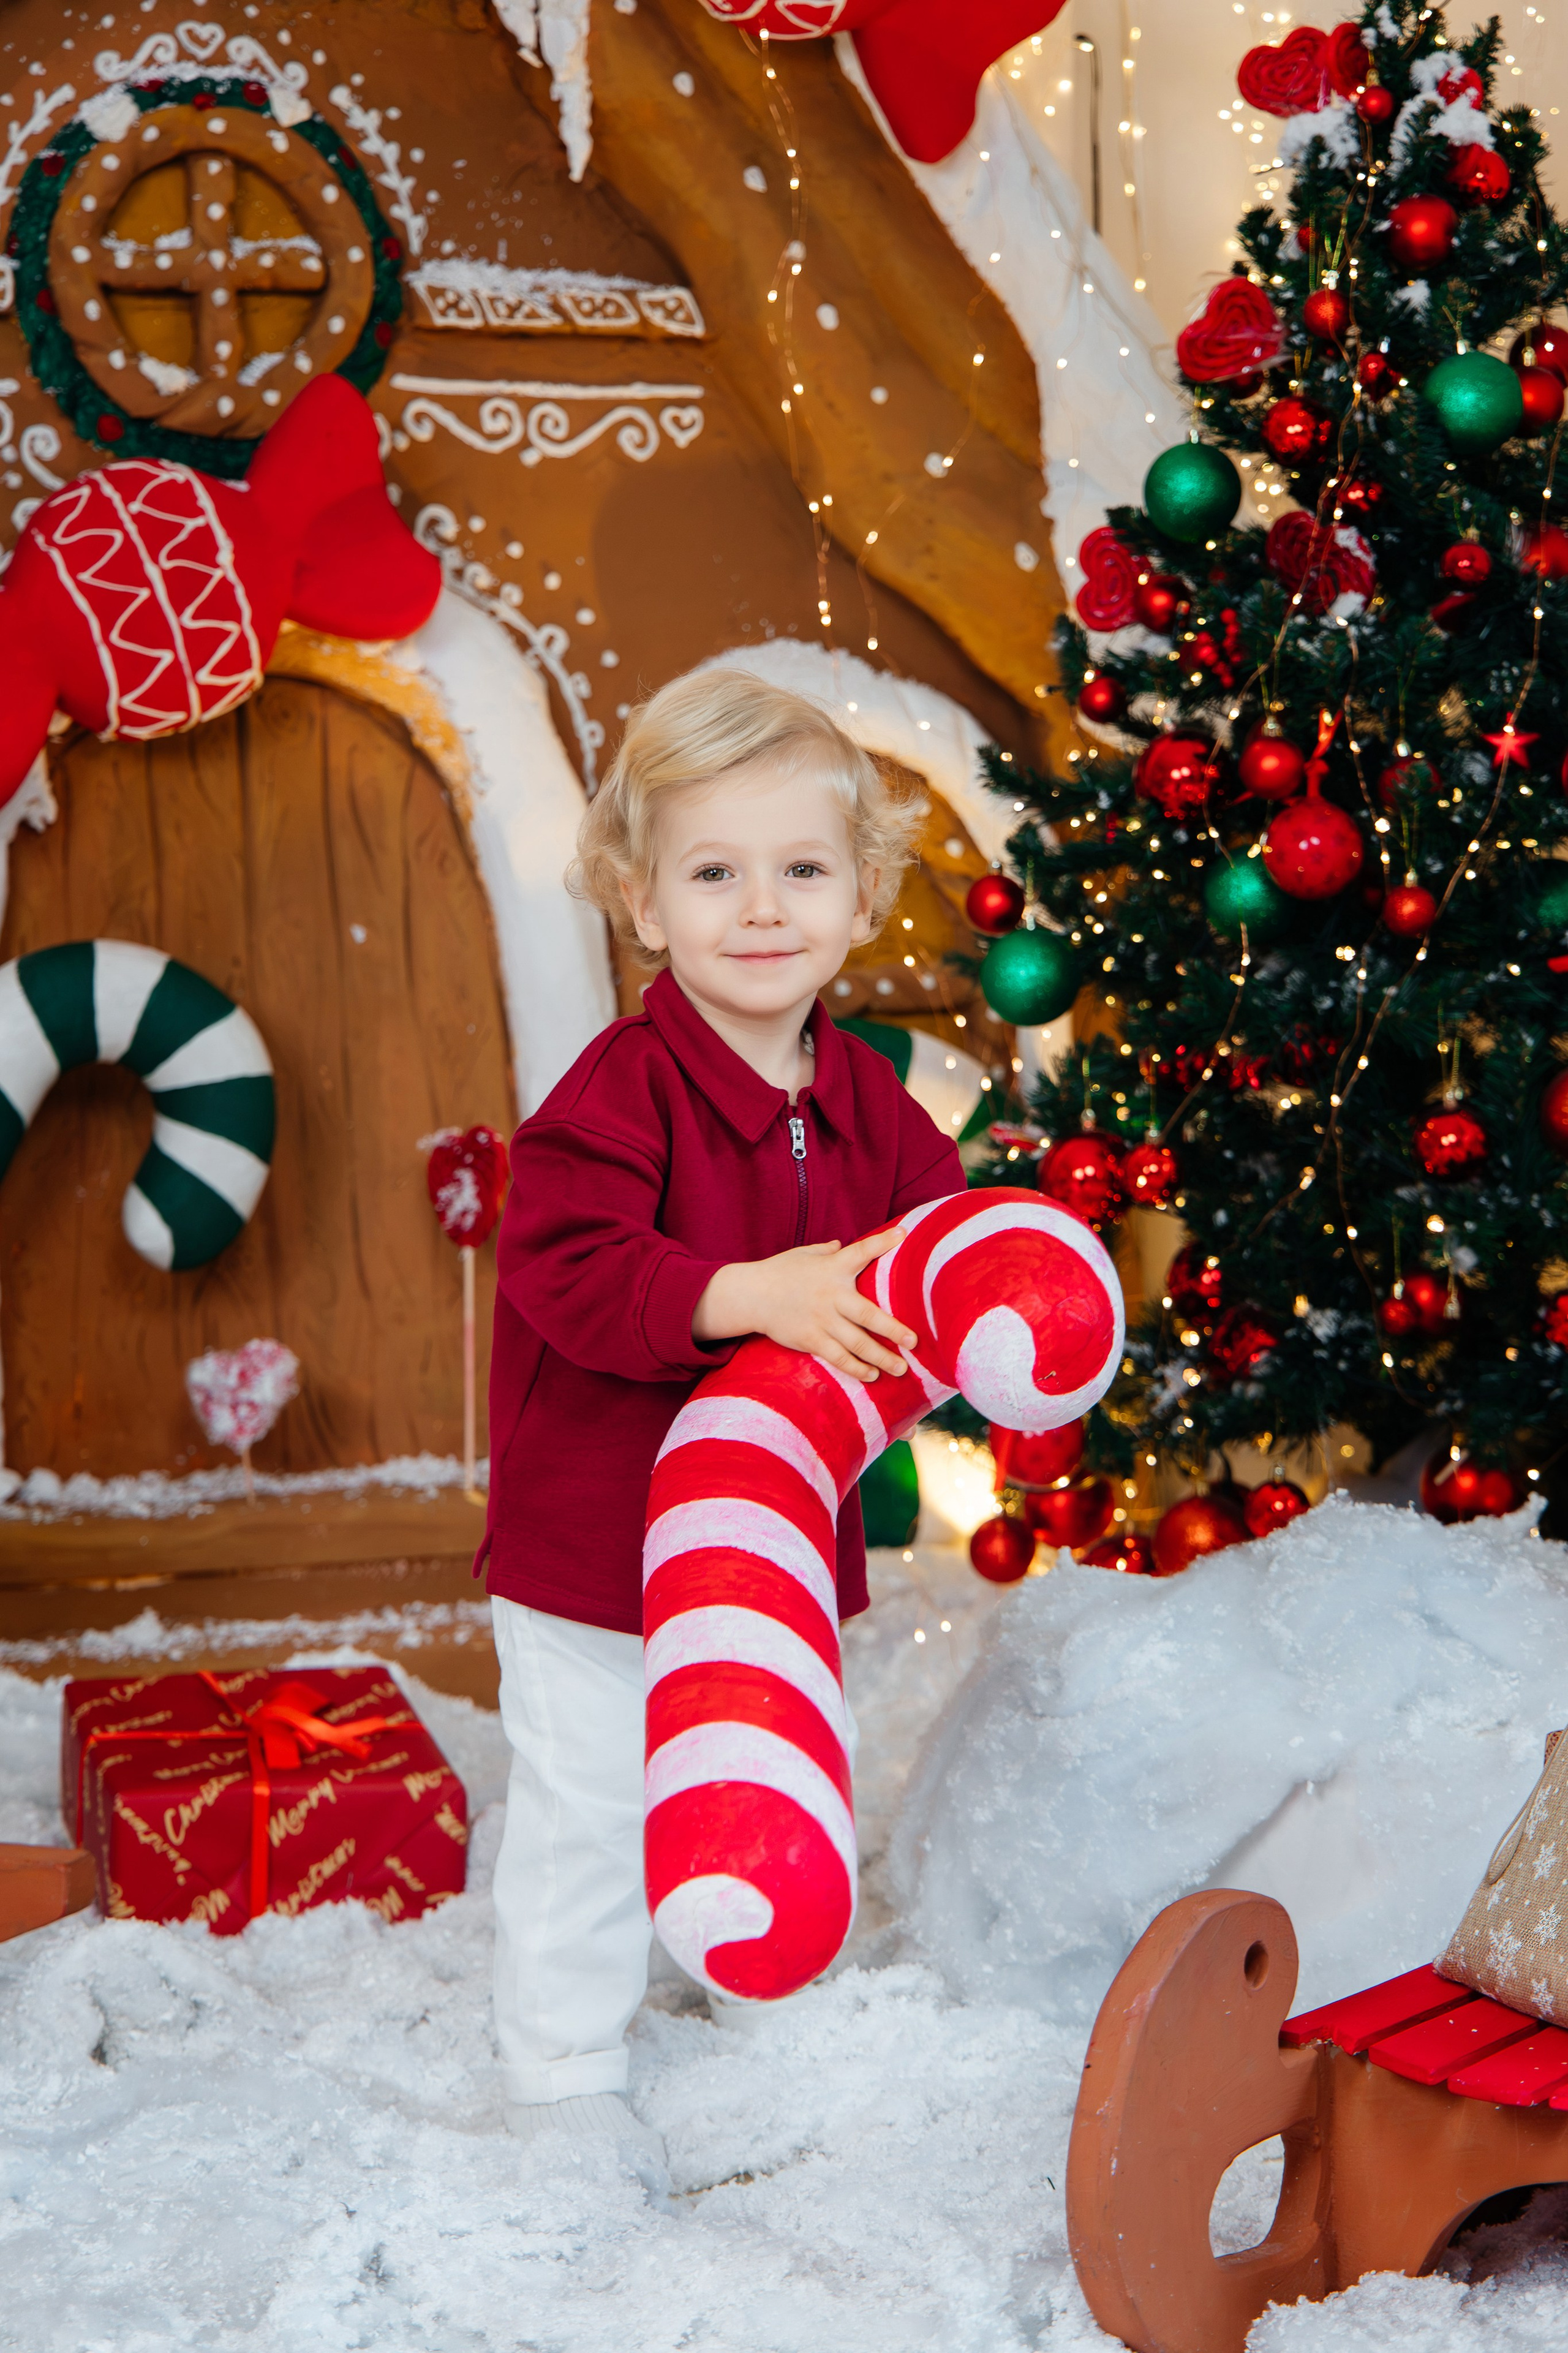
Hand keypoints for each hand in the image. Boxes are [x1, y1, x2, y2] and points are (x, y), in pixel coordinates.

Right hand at [693, 1227, 915, 1380]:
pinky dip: (856, 1368)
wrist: (750, 1295)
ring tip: (900, 1368)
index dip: (883, 1242)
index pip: (861, 1251)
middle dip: (894, 1330)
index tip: (904, 1235)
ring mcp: (821, 1320)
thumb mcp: (803, 1255)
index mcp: (832, 1268)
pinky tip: (871, 1374)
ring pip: (857, 1343)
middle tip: (914, 1341)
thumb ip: (826, 1251)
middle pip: (869, 1315)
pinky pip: (838, 1357)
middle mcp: (831, 1295)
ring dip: (881, 1357)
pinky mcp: (810, 1339)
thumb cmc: (780, 1272)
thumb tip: (841, 1244)